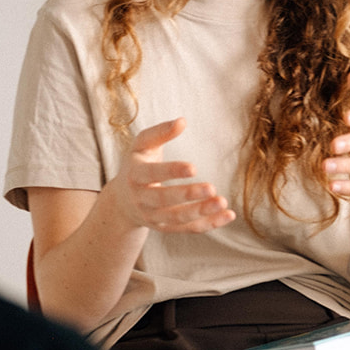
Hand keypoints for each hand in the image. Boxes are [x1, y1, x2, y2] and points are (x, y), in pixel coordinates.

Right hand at [113, 117, 235, 233]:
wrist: (121, 202)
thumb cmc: (137, 164)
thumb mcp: (141, 146)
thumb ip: (159, 132)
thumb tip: (182, 121)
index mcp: (135, 175)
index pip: (153, 174)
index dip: (172, 171)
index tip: (194, 168)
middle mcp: (141, 199)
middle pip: (164, 200)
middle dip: (187, 195)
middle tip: (211, 188)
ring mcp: (152, 216)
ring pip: (177, 218)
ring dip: (201, 212)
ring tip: (222, 202)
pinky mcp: (164, 228)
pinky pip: (187, 229)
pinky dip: (208, 224)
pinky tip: (228, 215)